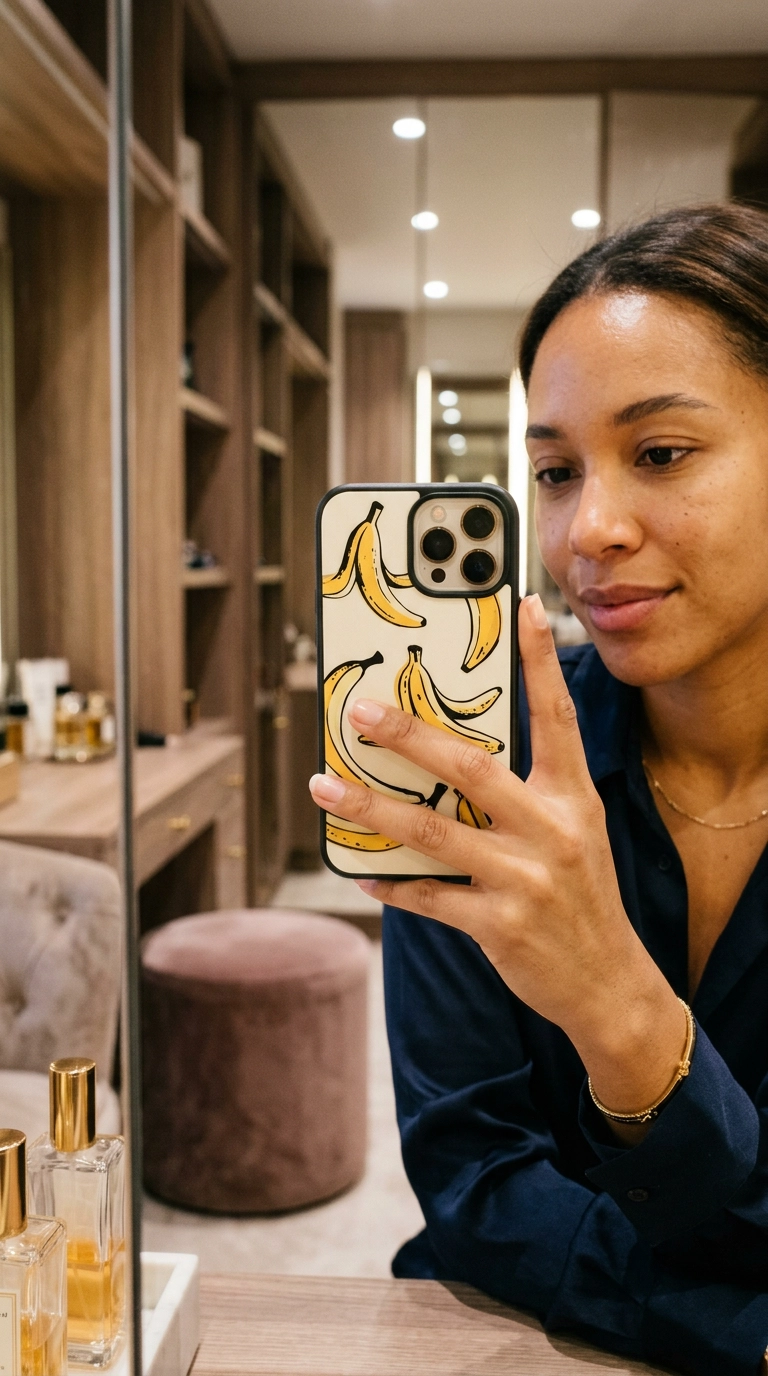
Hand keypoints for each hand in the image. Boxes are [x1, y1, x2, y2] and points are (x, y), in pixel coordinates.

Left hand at [310, 594, 686, 1119]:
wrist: (609, 981)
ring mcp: (526, 880)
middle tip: (360, 711)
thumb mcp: (574, 831)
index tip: (518, 606)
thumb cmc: (580, 893)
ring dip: (372, 808)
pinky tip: (359, 869)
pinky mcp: (501, 927)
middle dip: (410, 736)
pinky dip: (390, 883)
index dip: (539, 661)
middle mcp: (552, 831)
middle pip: (472, 769)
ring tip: (325, 788)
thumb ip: (529, 792)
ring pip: (434, 832)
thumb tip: (452, 753)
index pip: (556, 717)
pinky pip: (429, 897)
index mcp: (573, 798)